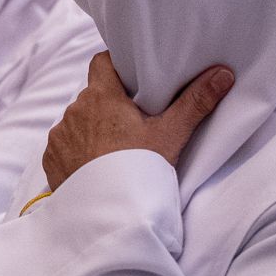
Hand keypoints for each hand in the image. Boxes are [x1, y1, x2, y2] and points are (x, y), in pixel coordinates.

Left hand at [42, 53, 232, 188]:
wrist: (107, 213)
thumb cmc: (138, 169)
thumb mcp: (171, 134)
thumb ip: (196, 102)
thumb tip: (223, 73)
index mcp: (102, 96)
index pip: (102, 62)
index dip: (116, 65)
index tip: (132, 76)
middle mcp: (75, 110)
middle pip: (92, 94)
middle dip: (109, 101)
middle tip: (133, 116)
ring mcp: (60, 135)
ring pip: (78, 120)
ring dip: (92, 126)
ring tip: (115, 145)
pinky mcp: (52, 157)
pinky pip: (64, 144)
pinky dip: (77, 149)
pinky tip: (95, 163)